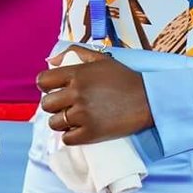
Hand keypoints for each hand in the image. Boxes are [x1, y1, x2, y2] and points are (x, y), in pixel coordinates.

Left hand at [36, 51, 152, 145]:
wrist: (149, 100)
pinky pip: (66, 139)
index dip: (47, 86)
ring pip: (55, 123)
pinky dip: (72, 136)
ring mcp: (83, 114)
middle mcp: (77, 93)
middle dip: (55, 105)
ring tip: (76, 119)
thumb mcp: (102, 59)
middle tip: (67, 106)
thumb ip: (76, 53)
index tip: (55, 90)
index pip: (43, 80)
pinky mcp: (90, 133)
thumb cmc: (125, 79)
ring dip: (62, 122)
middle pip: (46, 104)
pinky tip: (81, 129)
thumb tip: (51, 60)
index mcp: (78, 74)